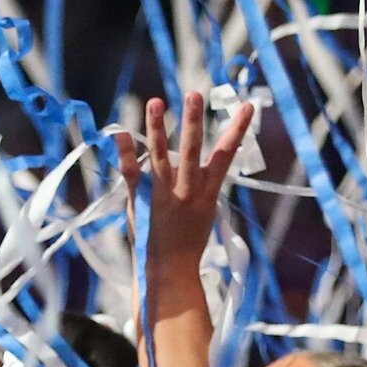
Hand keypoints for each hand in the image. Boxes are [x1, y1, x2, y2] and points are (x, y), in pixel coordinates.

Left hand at [113, 91, 256, 273]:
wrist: (170, 271)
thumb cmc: (189, 242)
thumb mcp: (207, 212)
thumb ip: (206, 185)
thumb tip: (211, 163)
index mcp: (207, 192)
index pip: (226, 155)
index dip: (238, 129)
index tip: (246, 106)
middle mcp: (186, 190)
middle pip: (192, 150)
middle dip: (193, 121)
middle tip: (194, 94)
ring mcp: (162, 195)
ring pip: (160, 156)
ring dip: (158, 128)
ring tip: (155, 101)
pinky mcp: (139, 201)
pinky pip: (131, 174)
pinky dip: (125, 154)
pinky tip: (120, 132)